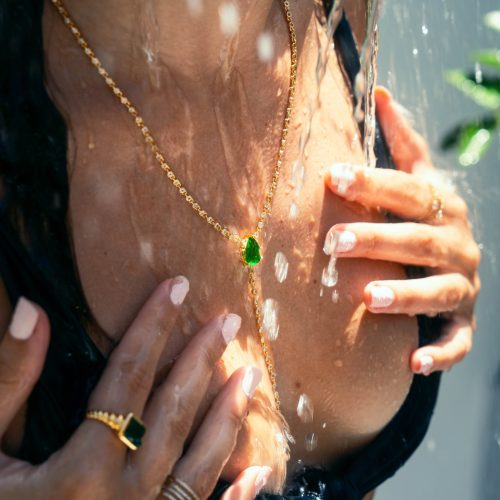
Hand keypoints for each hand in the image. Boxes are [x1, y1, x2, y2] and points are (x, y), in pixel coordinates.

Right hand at [0, 279, 270, 498]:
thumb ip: (9, 382)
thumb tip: (29, 311)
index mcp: (78, 471)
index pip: (128, 376)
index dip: (153, 327)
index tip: (179, 287)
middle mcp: (123, 498)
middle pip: (172, 412)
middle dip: (202, 360)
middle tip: (230, 322)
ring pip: (200, 463)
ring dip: (228, 415)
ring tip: (251, 374)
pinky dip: (236, 498)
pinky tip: (259, 472)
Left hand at [323, 86, 480, 375]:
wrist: (454, 264)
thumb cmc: (422, 219)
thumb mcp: (419, 180)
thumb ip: (402, 142)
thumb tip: (381, 89)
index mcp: (442, 206)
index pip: (407, 190)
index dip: (373, 183)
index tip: (332, 177)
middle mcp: (457, 244)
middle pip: (419, 239)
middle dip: (379, 240)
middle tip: (335, 243)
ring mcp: (463, 285)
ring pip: (439, 291)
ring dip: (406, 294)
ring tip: (368, 298)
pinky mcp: (462, 322)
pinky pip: (458, 341)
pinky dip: (440, 352)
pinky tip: (412, 362)